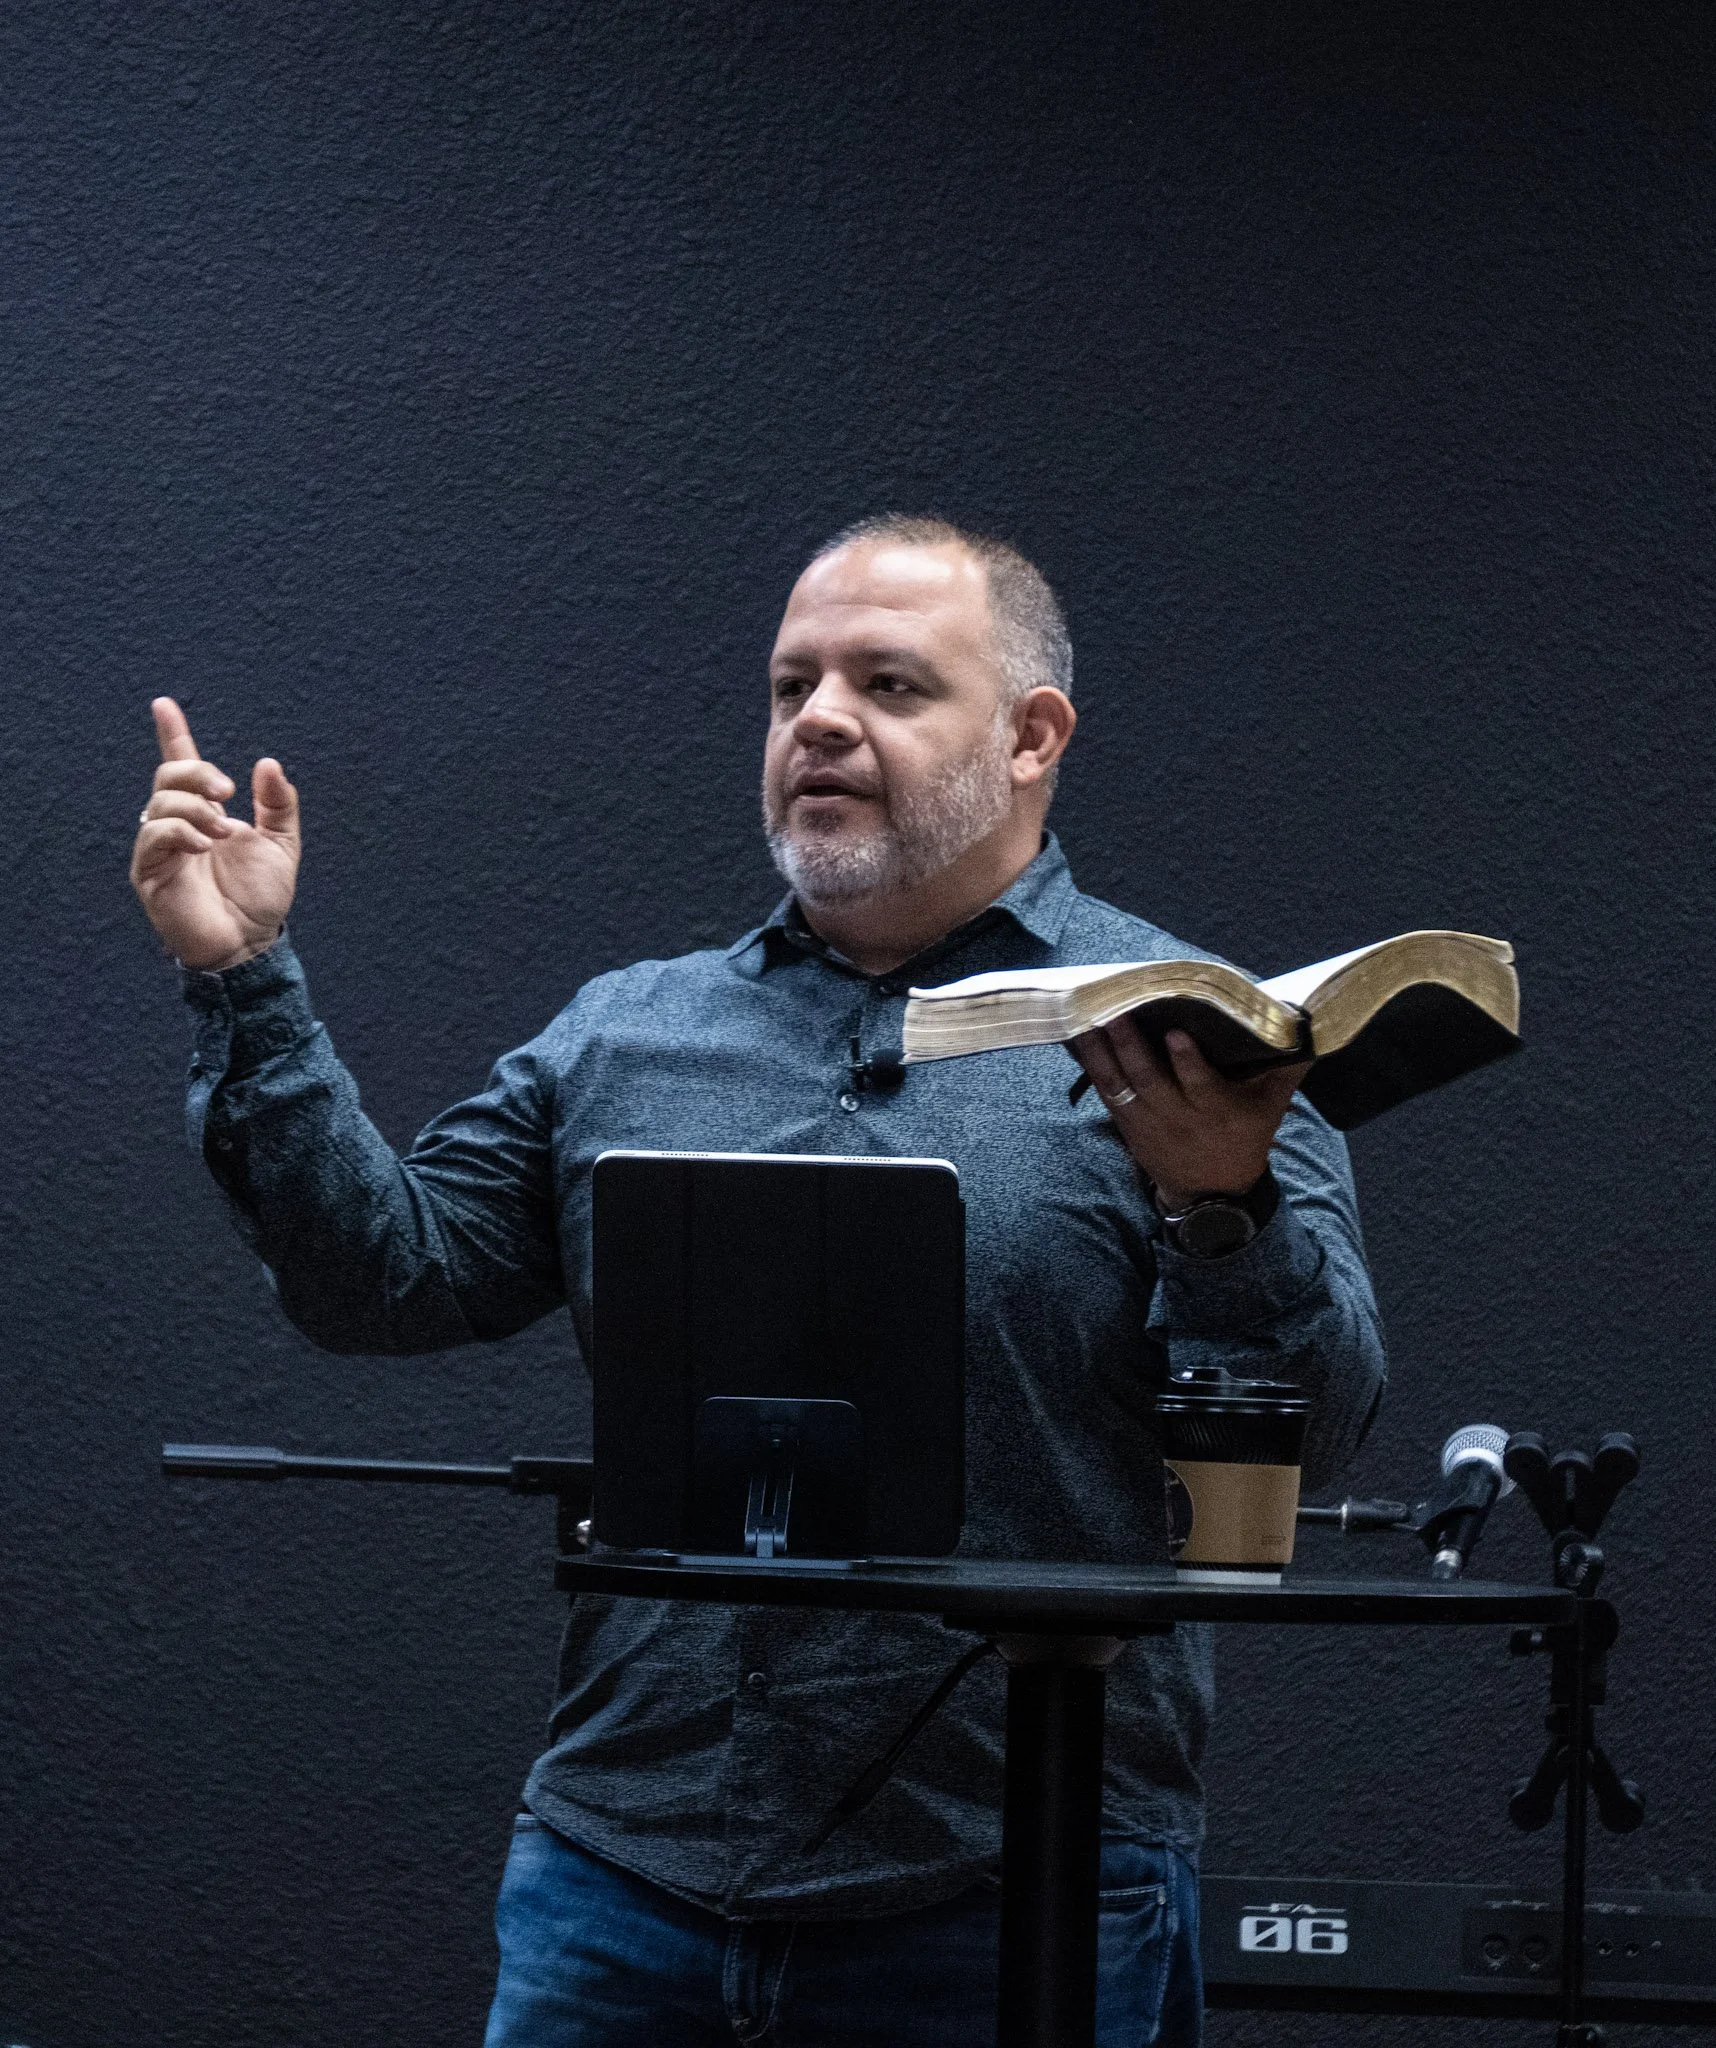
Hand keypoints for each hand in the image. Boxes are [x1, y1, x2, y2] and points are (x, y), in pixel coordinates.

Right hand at [129, 697, 300, 969]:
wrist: (251, 943)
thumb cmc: (261, 897)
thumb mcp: (281, 844)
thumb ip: (278, 805)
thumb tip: (267, 762)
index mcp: (206, 812)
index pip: (183, 766)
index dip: (173, 734)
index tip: (163, 704)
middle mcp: (178, 825)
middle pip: (168, 775)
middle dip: (198, 773)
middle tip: (228, 792)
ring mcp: (160, 849)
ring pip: (160, 803)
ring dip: (196, 809)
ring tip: (224, 833)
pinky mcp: (150, 873)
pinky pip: (154, 837)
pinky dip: (181, 832)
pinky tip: (205, 844)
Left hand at [1069, 1014, 1310, 1212]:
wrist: (1211, 1193)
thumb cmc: (1244, 1138)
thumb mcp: (1271, 1108)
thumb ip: (1287, 1070)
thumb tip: (1310, 1031)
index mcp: (1216, 1110)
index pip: (1200, 1084)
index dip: (1188, 1061)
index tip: (1178, 1034)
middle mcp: (1178, 1116)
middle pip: (1150, 1080)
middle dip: (1131, 1047)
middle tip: (1117, 1013)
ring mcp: (1149, 1122)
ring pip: (1121, 1086)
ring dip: (1102, 1054)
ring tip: (1088, 1021)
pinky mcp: (1128, 1124)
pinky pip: (1106, 1094)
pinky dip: (1092, 1067)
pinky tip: (1081, 1040)